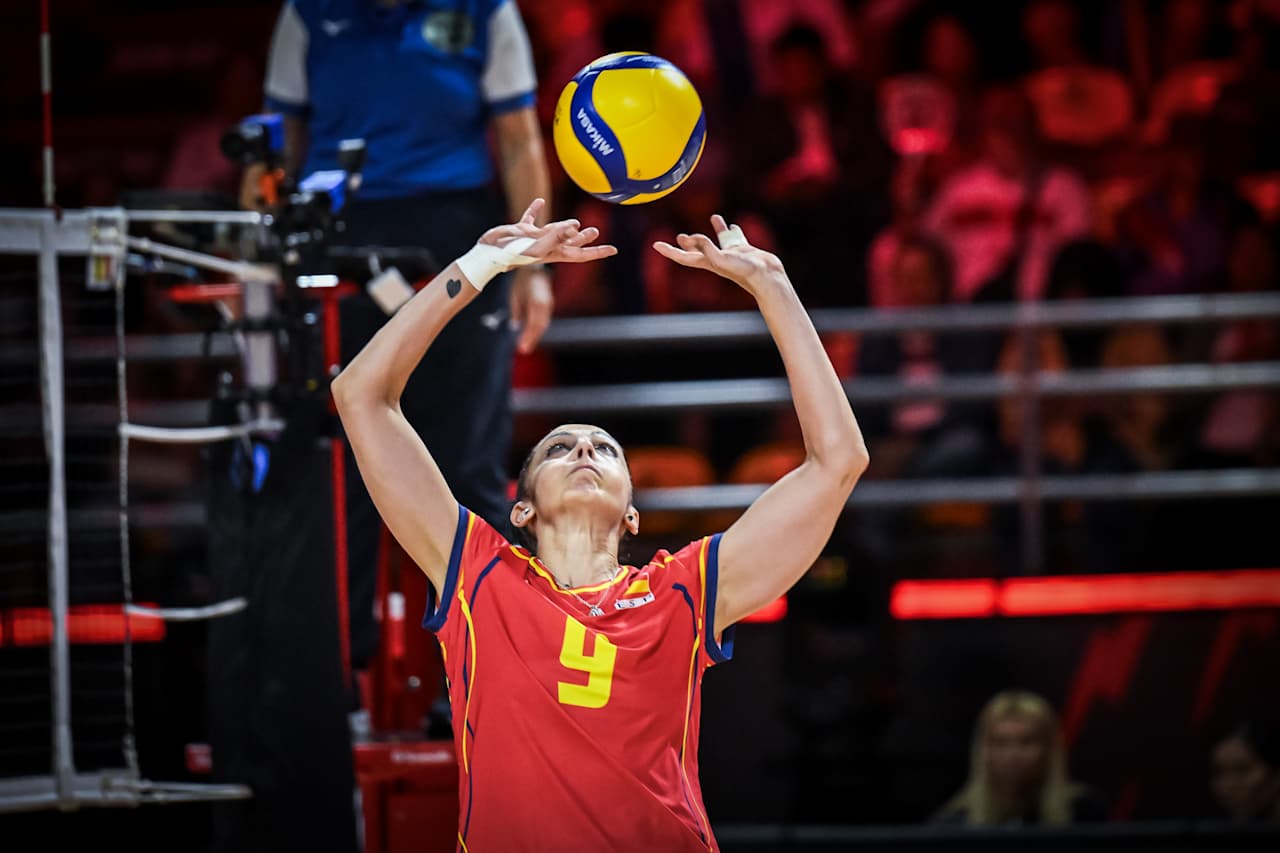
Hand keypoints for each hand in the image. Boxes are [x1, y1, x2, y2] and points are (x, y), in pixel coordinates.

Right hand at [478, 198, 615, 264]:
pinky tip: (540, 201)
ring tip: (578, 222)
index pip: (581, 254)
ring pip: (553, 230)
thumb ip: (557, 234)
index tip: (614, 249)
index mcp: (553, 253)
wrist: (489, 253)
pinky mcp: (520, 229)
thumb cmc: (513, 252)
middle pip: (570, 242)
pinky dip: (535, 209)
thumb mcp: (538, 244)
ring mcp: (533, 238)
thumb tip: (576, 225)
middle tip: (596, 231)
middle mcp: (546, 246)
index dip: (598, 252)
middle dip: (584, 239)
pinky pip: (530, 217)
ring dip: (565, 226)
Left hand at [510, 265, 552, 353]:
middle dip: (532, 338)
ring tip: (526, 347)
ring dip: (535, 336)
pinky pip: (543, 320)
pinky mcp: (549, 306)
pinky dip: (537, 330)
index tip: (521, 345)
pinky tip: (530, 337)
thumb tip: (515, 325)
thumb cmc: (523, 279)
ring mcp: (549, 304)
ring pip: (543, 324)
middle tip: (523, 350)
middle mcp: (546, 303)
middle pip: (541, 325)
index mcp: (537, 299)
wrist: (536, 267)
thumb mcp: (516, 292)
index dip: (529, 334)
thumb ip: (517, 309)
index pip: (535, 321)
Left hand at [652, 215, 784, 295]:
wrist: (766, 276)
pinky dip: (731, 229)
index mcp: (708, 262)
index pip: (683, 256)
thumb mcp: (721, 259)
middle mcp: (717, 258)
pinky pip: (735, 237)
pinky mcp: (743, 249)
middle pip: (697, 250)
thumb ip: (707, 248)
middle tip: (679, 236)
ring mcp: (731, 253)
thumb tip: (693, 238)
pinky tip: (731, 224)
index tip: (656, 245)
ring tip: (713, 216)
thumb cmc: (744, 271)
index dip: (669, 251)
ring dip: (714, 230)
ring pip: (719, 240)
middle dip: (688, 243)